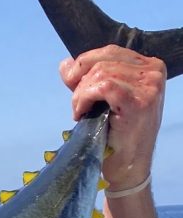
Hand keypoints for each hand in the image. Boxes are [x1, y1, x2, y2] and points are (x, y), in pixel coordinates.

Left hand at [60, 45, 165, 189]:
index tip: (73, 86)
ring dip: (81, 95)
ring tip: (81, 113)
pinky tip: (82, 114)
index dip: (84, 65)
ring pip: (100, 73)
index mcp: (149, 66)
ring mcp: (149, 86)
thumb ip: (86, 79)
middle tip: (78, 107)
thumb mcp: (102, 100)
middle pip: (102, 61)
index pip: (109, 51)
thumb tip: (64, 64)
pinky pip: (102, 87)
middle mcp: (153, 72)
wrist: (127, 166)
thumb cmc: (116, 134)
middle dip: (80, 83)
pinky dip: (85, 98)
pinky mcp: (138, 102)